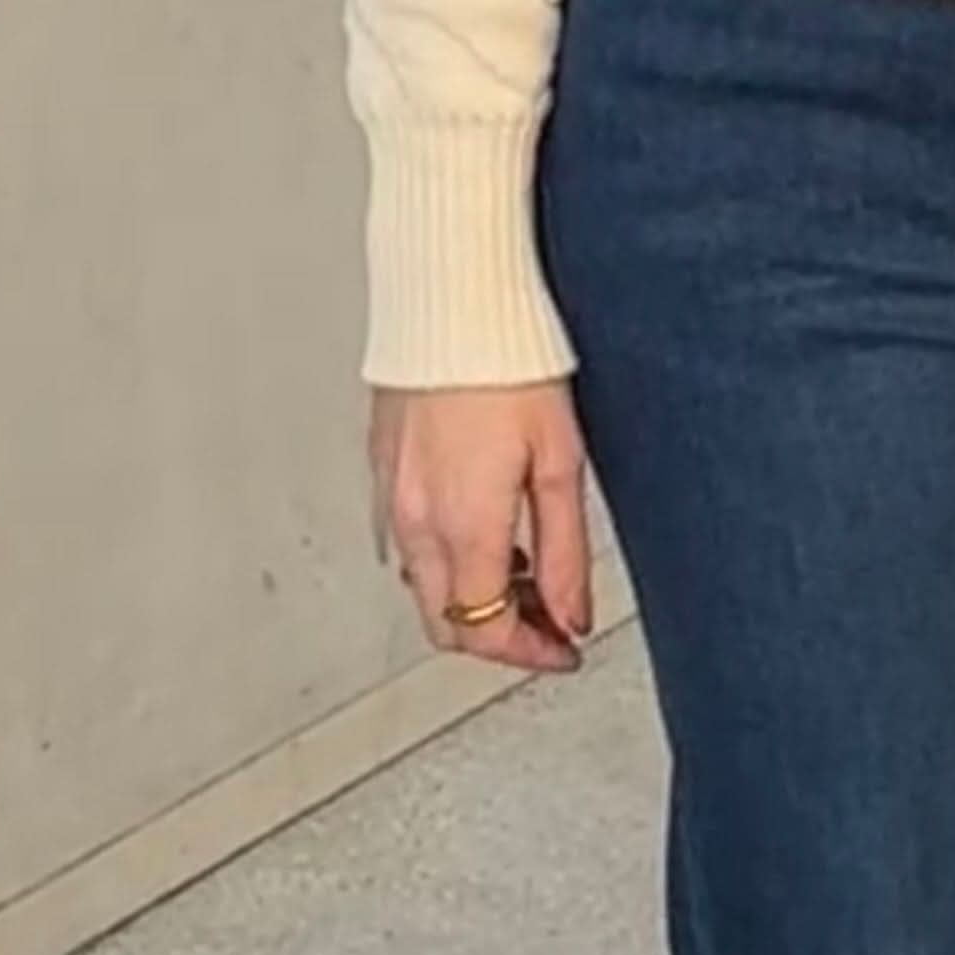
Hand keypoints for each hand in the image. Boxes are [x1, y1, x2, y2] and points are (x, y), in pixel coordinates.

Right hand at [370, 379, 593, 679]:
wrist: (450, 301)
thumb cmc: (508, 362)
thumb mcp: (560, 463)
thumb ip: (565, 552)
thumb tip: (571, 614)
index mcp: (462, 524)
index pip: (484, 630)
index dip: (529, 653)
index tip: (563, 648)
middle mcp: (415, 520)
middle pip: (445, 624)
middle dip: (498, 636)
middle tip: (547, 620)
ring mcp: (390, 497)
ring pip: (424, 586)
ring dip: (472, 596)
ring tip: (525, 568)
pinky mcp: (382, 471)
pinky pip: (408, 543)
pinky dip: (447, 559)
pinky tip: (485, 530)